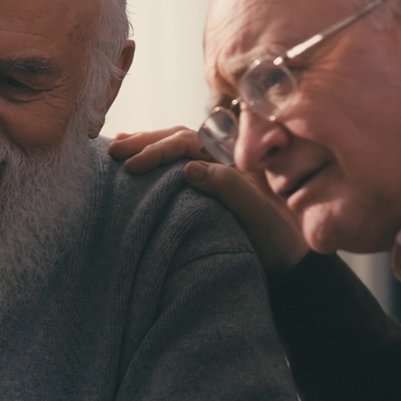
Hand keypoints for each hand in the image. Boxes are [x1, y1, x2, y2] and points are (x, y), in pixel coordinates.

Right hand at [110, 128, 307, 273]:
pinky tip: (132, 161)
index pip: (187, 143)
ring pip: (173, 149)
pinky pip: (173, 168)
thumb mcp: (257, 214)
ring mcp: (210, 175)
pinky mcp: (201, 192)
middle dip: (144, 143)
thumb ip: (231, 188)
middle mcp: (218, 161)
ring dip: (144, 146)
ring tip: (116, 148)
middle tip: (115, 152)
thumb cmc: (275, 240)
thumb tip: (190, 168)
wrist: (285, 261)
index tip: (133, 166)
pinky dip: (152, 160)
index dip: (158, 150)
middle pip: (176, 138)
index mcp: (229, 161)